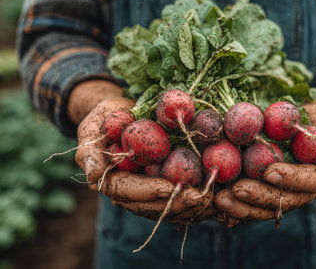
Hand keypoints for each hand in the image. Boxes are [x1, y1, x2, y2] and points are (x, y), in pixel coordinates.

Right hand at [71, 80, 213, 224]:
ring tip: (214, 199)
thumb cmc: (105, 118)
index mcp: (112, 182)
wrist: (121, 115)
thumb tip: (92, 176)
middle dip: (178, 203)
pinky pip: (182, 198)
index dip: (150, 191)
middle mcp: (132, 193)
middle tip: (201, 197)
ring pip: (170, 208)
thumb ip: (89, 151)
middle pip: (154, 206)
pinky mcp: (166, 187)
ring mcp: (150, 192)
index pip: (129, 192)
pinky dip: (199, 199)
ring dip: (193, 206)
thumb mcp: (92, 127)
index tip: (171, 188)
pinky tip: (218, 195)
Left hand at [215, 163, 315, 223]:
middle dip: (259, 197)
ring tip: (220, 200)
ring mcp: (283, 192)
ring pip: (264, 207)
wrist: (315, 119)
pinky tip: (216, 207)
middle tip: (236, 190)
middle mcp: (302, 190)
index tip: (271, 171)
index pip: (308, 182)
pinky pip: (251, 204)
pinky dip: (234, 208)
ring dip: (242, 207)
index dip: (291, 179)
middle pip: (282, 200)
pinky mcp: (266, 190)